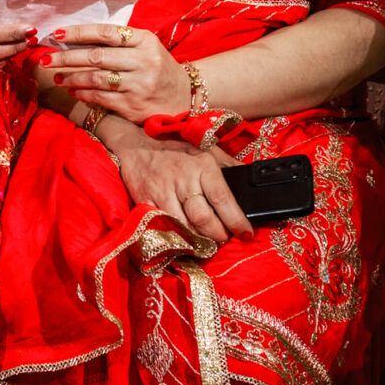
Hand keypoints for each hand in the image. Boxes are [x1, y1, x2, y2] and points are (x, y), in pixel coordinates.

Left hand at [41, 24, 189, 122]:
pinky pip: (101, 97)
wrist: (185, 97)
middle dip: (66, 57)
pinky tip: (72, 90)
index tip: (56, 34)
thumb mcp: (146, 48)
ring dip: (71, 77)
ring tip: (55, 77)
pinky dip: (83, 93)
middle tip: (45, 59)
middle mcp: (144, 61)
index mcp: (145, 41)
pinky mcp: (134, 105)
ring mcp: (139, 84)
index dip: (78, 32)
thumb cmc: (158, 68)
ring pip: (96, 78)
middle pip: (96, 56)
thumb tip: (74, 40)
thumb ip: (118, 43)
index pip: (106, 33)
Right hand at [105, 120, 252, 243]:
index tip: (245, 233)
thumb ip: (228, 165)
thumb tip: (249, 179)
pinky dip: (175, 236)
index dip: (236, 221)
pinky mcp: (146, 200)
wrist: (136, 142)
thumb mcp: (206, 149)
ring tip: (205, 242)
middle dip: (217, 235)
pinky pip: (163, 225)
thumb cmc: (175, 146)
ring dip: (197, 240)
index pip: (223, 199)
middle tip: (223, 239)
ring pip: (183, 226)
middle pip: (203, 218)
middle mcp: (183, 179)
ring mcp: (162, 191)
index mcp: (202, 165)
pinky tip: (183, 238)